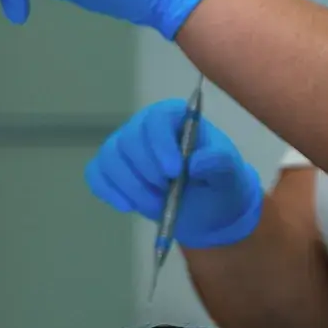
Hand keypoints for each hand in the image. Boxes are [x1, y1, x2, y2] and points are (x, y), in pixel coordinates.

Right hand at [86, 99, 262, 247]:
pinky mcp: (113, 169)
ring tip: (156, 206)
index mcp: (177, 118)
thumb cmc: (220, 184)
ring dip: (130, 187)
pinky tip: (128, 206)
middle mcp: (146, 127)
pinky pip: (97, 173)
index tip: (174, 172)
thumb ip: (221, 164)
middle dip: (146, 174)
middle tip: (166, 197)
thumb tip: (197, 162)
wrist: (208, 209)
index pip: (158, 119)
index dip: (160, 144)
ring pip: (111, 158)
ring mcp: (126, 147)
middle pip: (130, 140)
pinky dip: (108, 191)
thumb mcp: (230, 175)